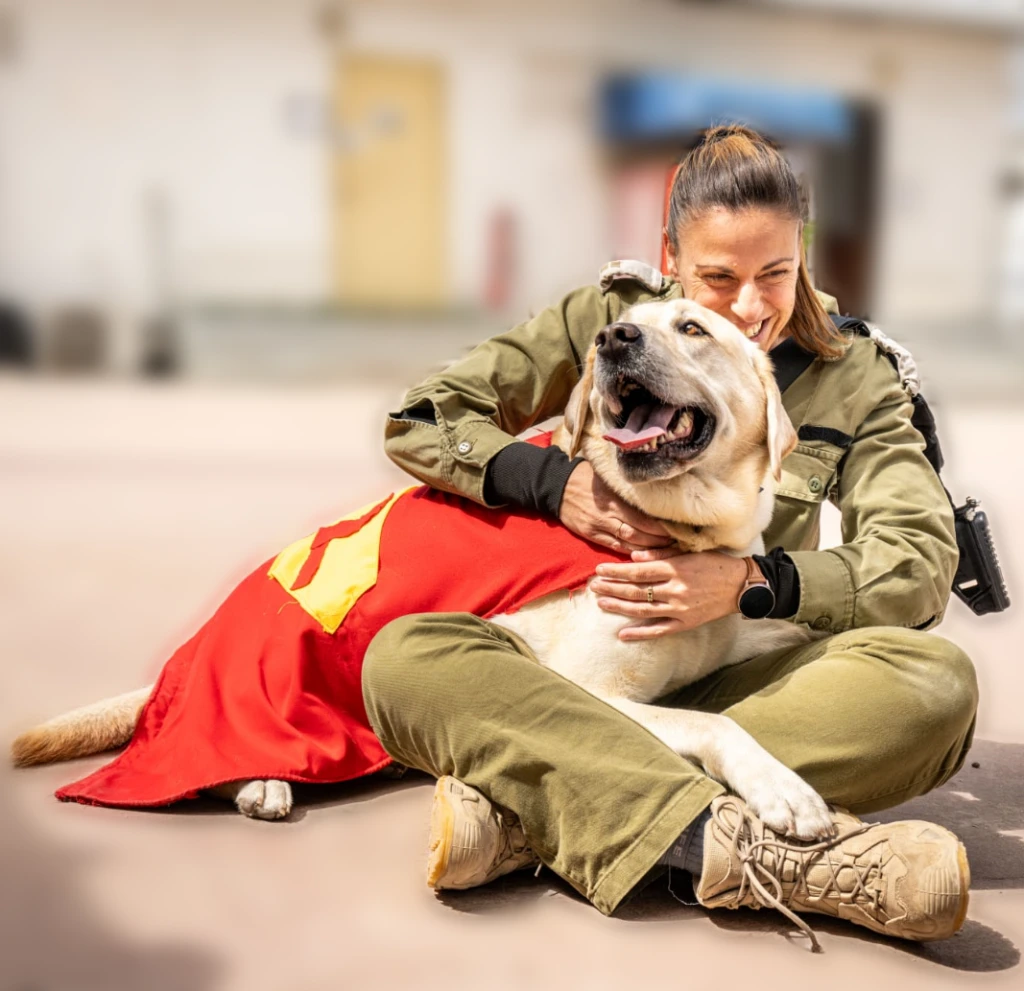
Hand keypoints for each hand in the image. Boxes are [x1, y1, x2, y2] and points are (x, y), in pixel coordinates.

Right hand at [559, 461, 673, 553]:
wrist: (556, 485)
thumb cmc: (586, 475)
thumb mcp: (608, 475)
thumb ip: (629, 485)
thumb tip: (656, 486)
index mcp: (615, 499)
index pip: (644, 518)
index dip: (662, 527)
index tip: (679, 529)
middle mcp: (608, 515)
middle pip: (639, 534)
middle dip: (660, 541)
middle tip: (678, 543)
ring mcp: (599, 527)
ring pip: (628, 543)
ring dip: (648, 549)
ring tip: (666, 550)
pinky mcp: (591, 534)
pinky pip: (614, 547)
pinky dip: (630, 552)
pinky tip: (643, 555)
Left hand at [590, 549, 748, 640]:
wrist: (741, 585)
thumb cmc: (714, 564)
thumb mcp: (689, 553)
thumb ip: (661, 555)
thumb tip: (634, 558)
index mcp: (676, 569)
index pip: (638, 571)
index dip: (616, 571)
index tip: (599, 569)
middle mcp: (675, 590)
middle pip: (636, 590)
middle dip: (612, 587)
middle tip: (592, 586)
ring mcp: (680, 609)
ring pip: (642, 610)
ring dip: (619, 606)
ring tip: (601, 603)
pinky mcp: (686, 623)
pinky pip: (659, 630)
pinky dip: (640, 633)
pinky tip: (622, 634)